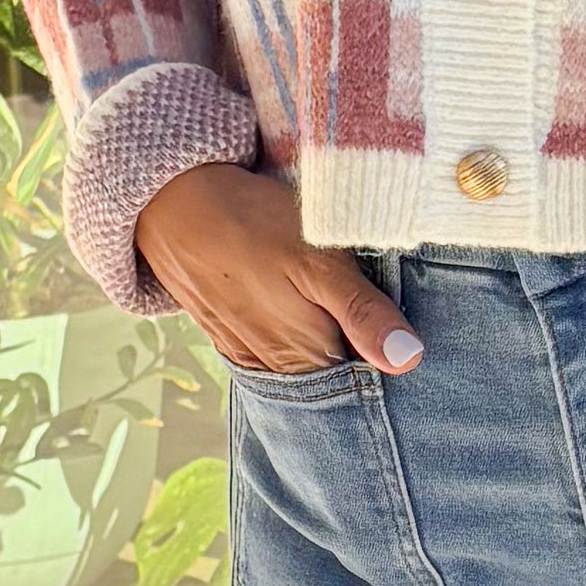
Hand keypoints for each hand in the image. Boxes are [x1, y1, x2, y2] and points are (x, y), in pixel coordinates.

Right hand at [133, 161, 421, 379]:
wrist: (171, 201)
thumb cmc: (253, 223)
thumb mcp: (320, 259)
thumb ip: (363, 312)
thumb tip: (408, 362)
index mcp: (307, 357)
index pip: (366, 384)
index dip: (391, 364)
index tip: (414, 345)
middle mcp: (278, 369)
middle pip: (336, 379)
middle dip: (363, 361)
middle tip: (389, 324)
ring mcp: (251, 354)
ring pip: (307, 369)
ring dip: (331, 350)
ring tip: (347, 318)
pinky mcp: (232, 336)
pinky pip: (276, 355)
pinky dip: (297, 342)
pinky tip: (306, 317)